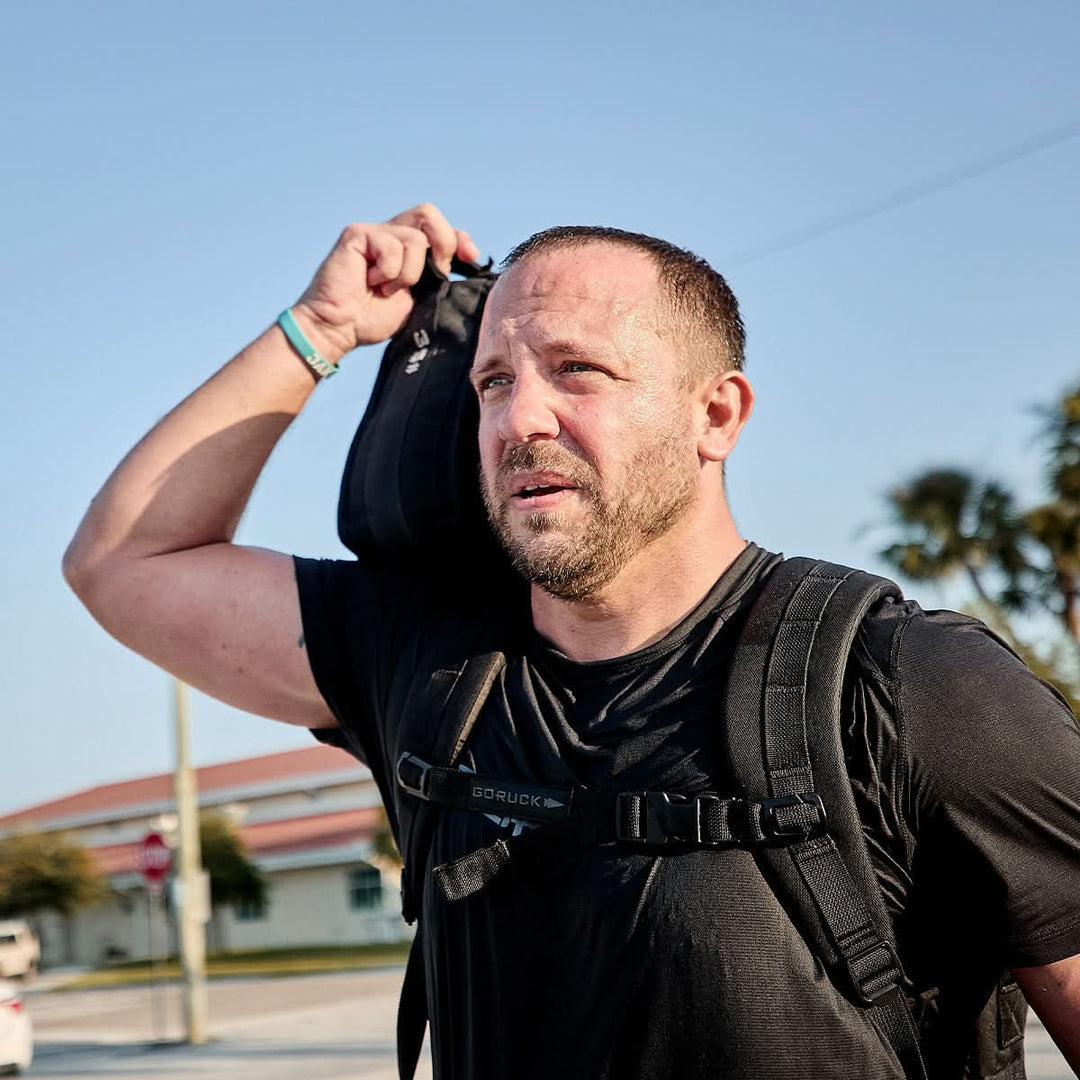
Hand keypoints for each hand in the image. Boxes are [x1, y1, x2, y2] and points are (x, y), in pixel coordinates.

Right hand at [292, 203, 480, 361]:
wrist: (339, 329)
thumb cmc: (371, 319)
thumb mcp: (416, 298)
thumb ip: (435, 277)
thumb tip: (463, 262)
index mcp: (408, 250)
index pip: (441, 229)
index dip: (460, 239)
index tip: (470, 257)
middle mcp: (392, 235)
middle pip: (429, 214)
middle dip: (443, 243)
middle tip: (435, 272)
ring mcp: (374, 232)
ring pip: (416, 239)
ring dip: (409, 273)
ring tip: (386, 288)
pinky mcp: (357, 234)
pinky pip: (391, 246)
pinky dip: (388, 273)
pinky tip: (370, 283)